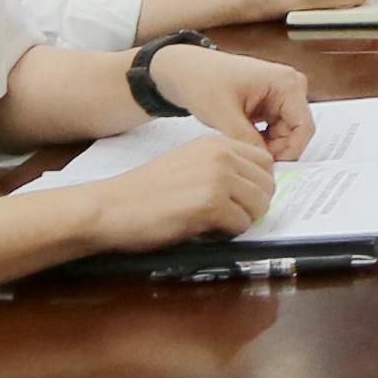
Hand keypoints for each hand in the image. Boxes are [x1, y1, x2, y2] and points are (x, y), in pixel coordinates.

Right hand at [78, 118, 280, 248]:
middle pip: (267, 185)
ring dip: (241, 221)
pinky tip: (203, 231)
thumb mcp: (188, 165)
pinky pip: (241, 225)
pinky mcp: (211, 205)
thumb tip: (254, 189)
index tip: (243, 200)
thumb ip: (220, 169)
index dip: (258, 185)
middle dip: (253, 206)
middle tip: (228, 218)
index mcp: (216, 143)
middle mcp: (221, 155)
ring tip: (214, 224)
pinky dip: (226, 235)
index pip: (265, 162)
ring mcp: (217, 178)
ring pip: (259, 206)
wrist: (111, 207)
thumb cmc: (144, 193)